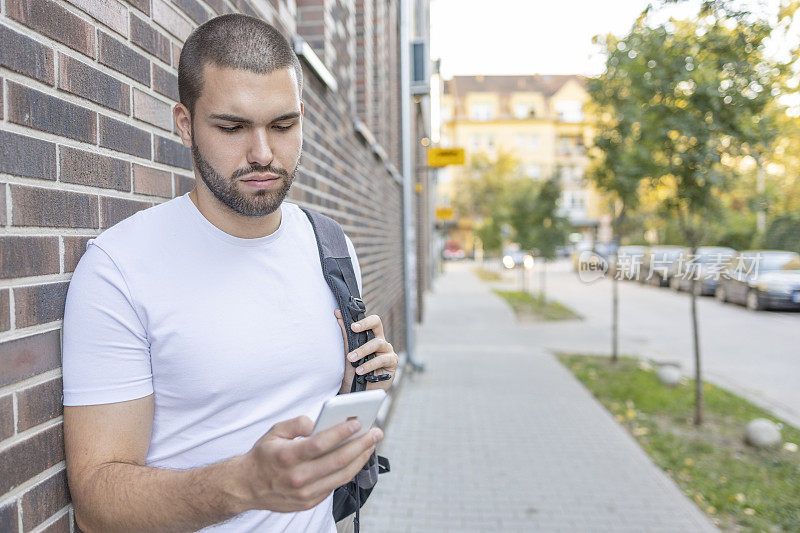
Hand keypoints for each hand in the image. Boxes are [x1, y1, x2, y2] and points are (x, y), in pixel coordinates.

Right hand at [240, 415, 381, 511]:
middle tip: (375, 433)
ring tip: (371, 445)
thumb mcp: (275, 431)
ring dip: (360, 459)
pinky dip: (349, 471)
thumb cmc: (263, 456)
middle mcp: (297, 477)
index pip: (320, 444)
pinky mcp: (309, 502)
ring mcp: (304, 493)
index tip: (358, 422)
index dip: (341, 433)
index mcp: (287, 456)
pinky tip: (357, 458)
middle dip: (360, 445)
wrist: (246, 486)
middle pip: (337, 461)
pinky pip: (335, 485)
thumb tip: (319, 422)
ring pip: (341, 476)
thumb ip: (298, 423)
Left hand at [334, 310, 398, 392]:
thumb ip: (345, 335)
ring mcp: (386, 351)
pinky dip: (370, 364)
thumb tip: (338, 315)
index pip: (368, 321)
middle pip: (377, 323)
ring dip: (363, 350)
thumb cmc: (353, 373)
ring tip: (351, 358)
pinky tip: (361, 370)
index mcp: (369, 336)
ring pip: (377, 343)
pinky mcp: (392, 362)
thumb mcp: (347, 353)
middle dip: (365, 324)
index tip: (349, 322)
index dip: (360, 319)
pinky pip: (382, 359)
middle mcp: (379, 341)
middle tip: (353, 329)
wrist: (357, 392)